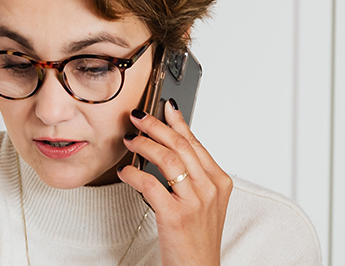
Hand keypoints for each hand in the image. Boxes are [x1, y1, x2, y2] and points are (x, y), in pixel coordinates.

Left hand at [117, 99, 232, 265]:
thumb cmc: (197, 237)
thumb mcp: (204, 202)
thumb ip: (192, 175)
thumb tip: (171, 148)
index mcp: (219, 181)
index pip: (195, 143)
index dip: (177, 122)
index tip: (164, 107)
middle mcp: (209, 188)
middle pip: (181, 144)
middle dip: (155, 126)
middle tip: (137, 117)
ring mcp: (194, 201)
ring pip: (166, 158)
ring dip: (144, 144)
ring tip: (130, 141)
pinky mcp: (175, 215)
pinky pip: (150, 184)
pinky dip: (133, 174)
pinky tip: (125, 172)